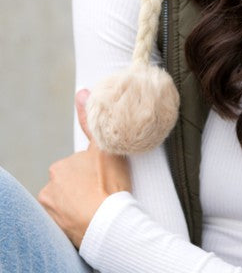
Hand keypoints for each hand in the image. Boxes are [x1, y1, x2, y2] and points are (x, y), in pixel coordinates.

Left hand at [38, 89, 130, 247]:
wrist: (109, 224)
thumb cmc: (109, 184)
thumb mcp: (103, 147)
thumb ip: (90, 120)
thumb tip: (82, 92)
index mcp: (60, 167)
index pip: (76, 167)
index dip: (92, 172)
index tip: (104, 179)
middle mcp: (50, 188)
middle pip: (69, 185)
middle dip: (82, 188)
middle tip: (102, 193)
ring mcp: (51, 211)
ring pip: (67, 203)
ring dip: (78, 204)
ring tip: (98, 208)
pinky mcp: (56, 230)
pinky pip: (66, 221)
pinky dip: (75, 220)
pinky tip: (89, 219)